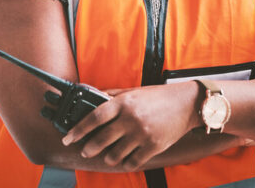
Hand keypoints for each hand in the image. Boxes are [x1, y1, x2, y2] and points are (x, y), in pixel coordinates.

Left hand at [60, 82, 197, 170]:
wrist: (186, 104)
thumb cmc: (158, 96)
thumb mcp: (134, 91)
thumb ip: (113, 96)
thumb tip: (92, 97)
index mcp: (124, 102)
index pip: (94, 117)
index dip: (78, 130)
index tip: (68, 138)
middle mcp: (131, 119)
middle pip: (101, 139)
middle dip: (89, 148)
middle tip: (85, 150)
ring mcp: (142, 134)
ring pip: (115, 154)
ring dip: (107, 157)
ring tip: (107, 155)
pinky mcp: (153, 147)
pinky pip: (132, 162)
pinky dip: (125, 163)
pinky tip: (123, 159)